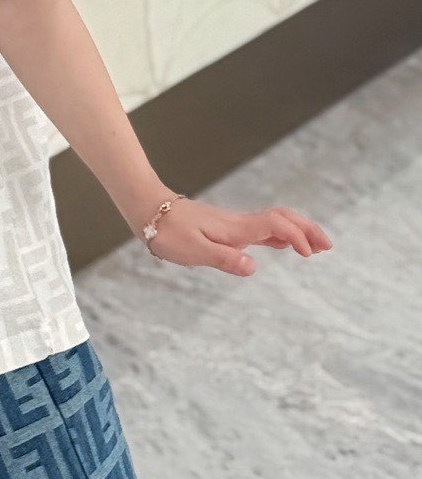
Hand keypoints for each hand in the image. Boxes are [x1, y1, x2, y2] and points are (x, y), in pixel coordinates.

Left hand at [139, 196, 332, 275]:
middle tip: (328, 246)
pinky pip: (262, 227)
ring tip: (318, 247)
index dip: (295, 235)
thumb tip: (253, 267)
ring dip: (298, 230)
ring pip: (275, 221)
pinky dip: (282, 233)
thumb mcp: (193, 251)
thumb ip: (224, 259)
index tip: (308, 253)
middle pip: (282, 218)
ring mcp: (235, 224)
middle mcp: (239, 223)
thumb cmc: (169, 233)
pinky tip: (286, 244)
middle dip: (307, 229)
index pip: (274, 225)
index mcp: (235, 228)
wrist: (151, 212)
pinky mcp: (229, 227)